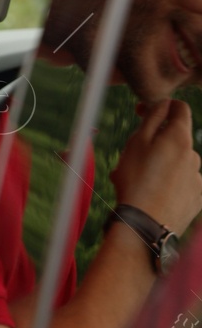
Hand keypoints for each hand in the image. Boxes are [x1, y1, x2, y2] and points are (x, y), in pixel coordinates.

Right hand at [111, 99, 201, 235]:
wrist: (146, 224)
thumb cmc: (136, 180)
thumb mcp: (136, 143)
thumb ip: (152, 118)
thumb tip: (163, 103)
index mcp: (179, 138)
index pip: (180, 109)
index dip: (161, 106)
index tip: (142, 112)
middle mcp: (194, 156)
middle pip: (176, 138)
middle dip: (157, 141)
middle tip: (132, 156)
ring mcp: (198, 178)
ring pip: (178, 162)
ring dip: (161, 164)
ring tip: (138, 180)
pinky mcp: (197, 198)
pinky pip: (182, 182)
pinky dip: (169, 183)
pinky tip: (152, 194)